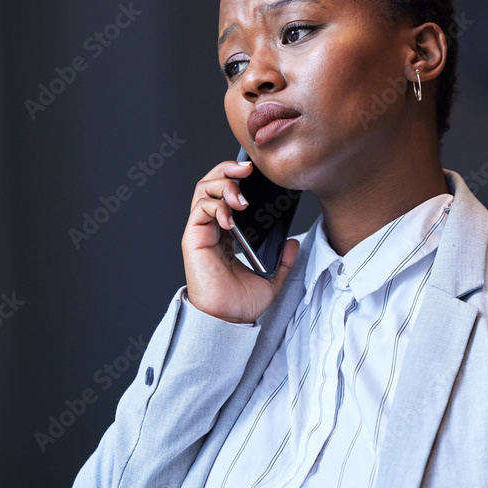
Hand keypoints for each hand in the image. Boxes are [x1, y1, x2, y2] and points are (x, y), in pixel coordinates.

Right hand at [182, 160, 299, 323]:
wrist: (228, 320)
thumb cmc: (241, 303)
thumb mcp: (271, 278)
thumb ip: (283, 260)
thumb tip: (294, 242)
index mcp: (227, 233)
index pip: (226, 193)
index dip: (238, 177)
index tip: (257, 172)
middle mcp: (212, 228)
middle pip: (211, 183)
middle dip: (228, 169)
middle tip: (248, 168)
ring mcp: (201, 231)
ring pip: (202, 190)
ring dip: (222, 185)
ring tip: (241, 197)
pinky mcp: (193, 239)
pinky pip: (199, 210)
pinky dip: (215, 205)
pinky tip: (230, 217)